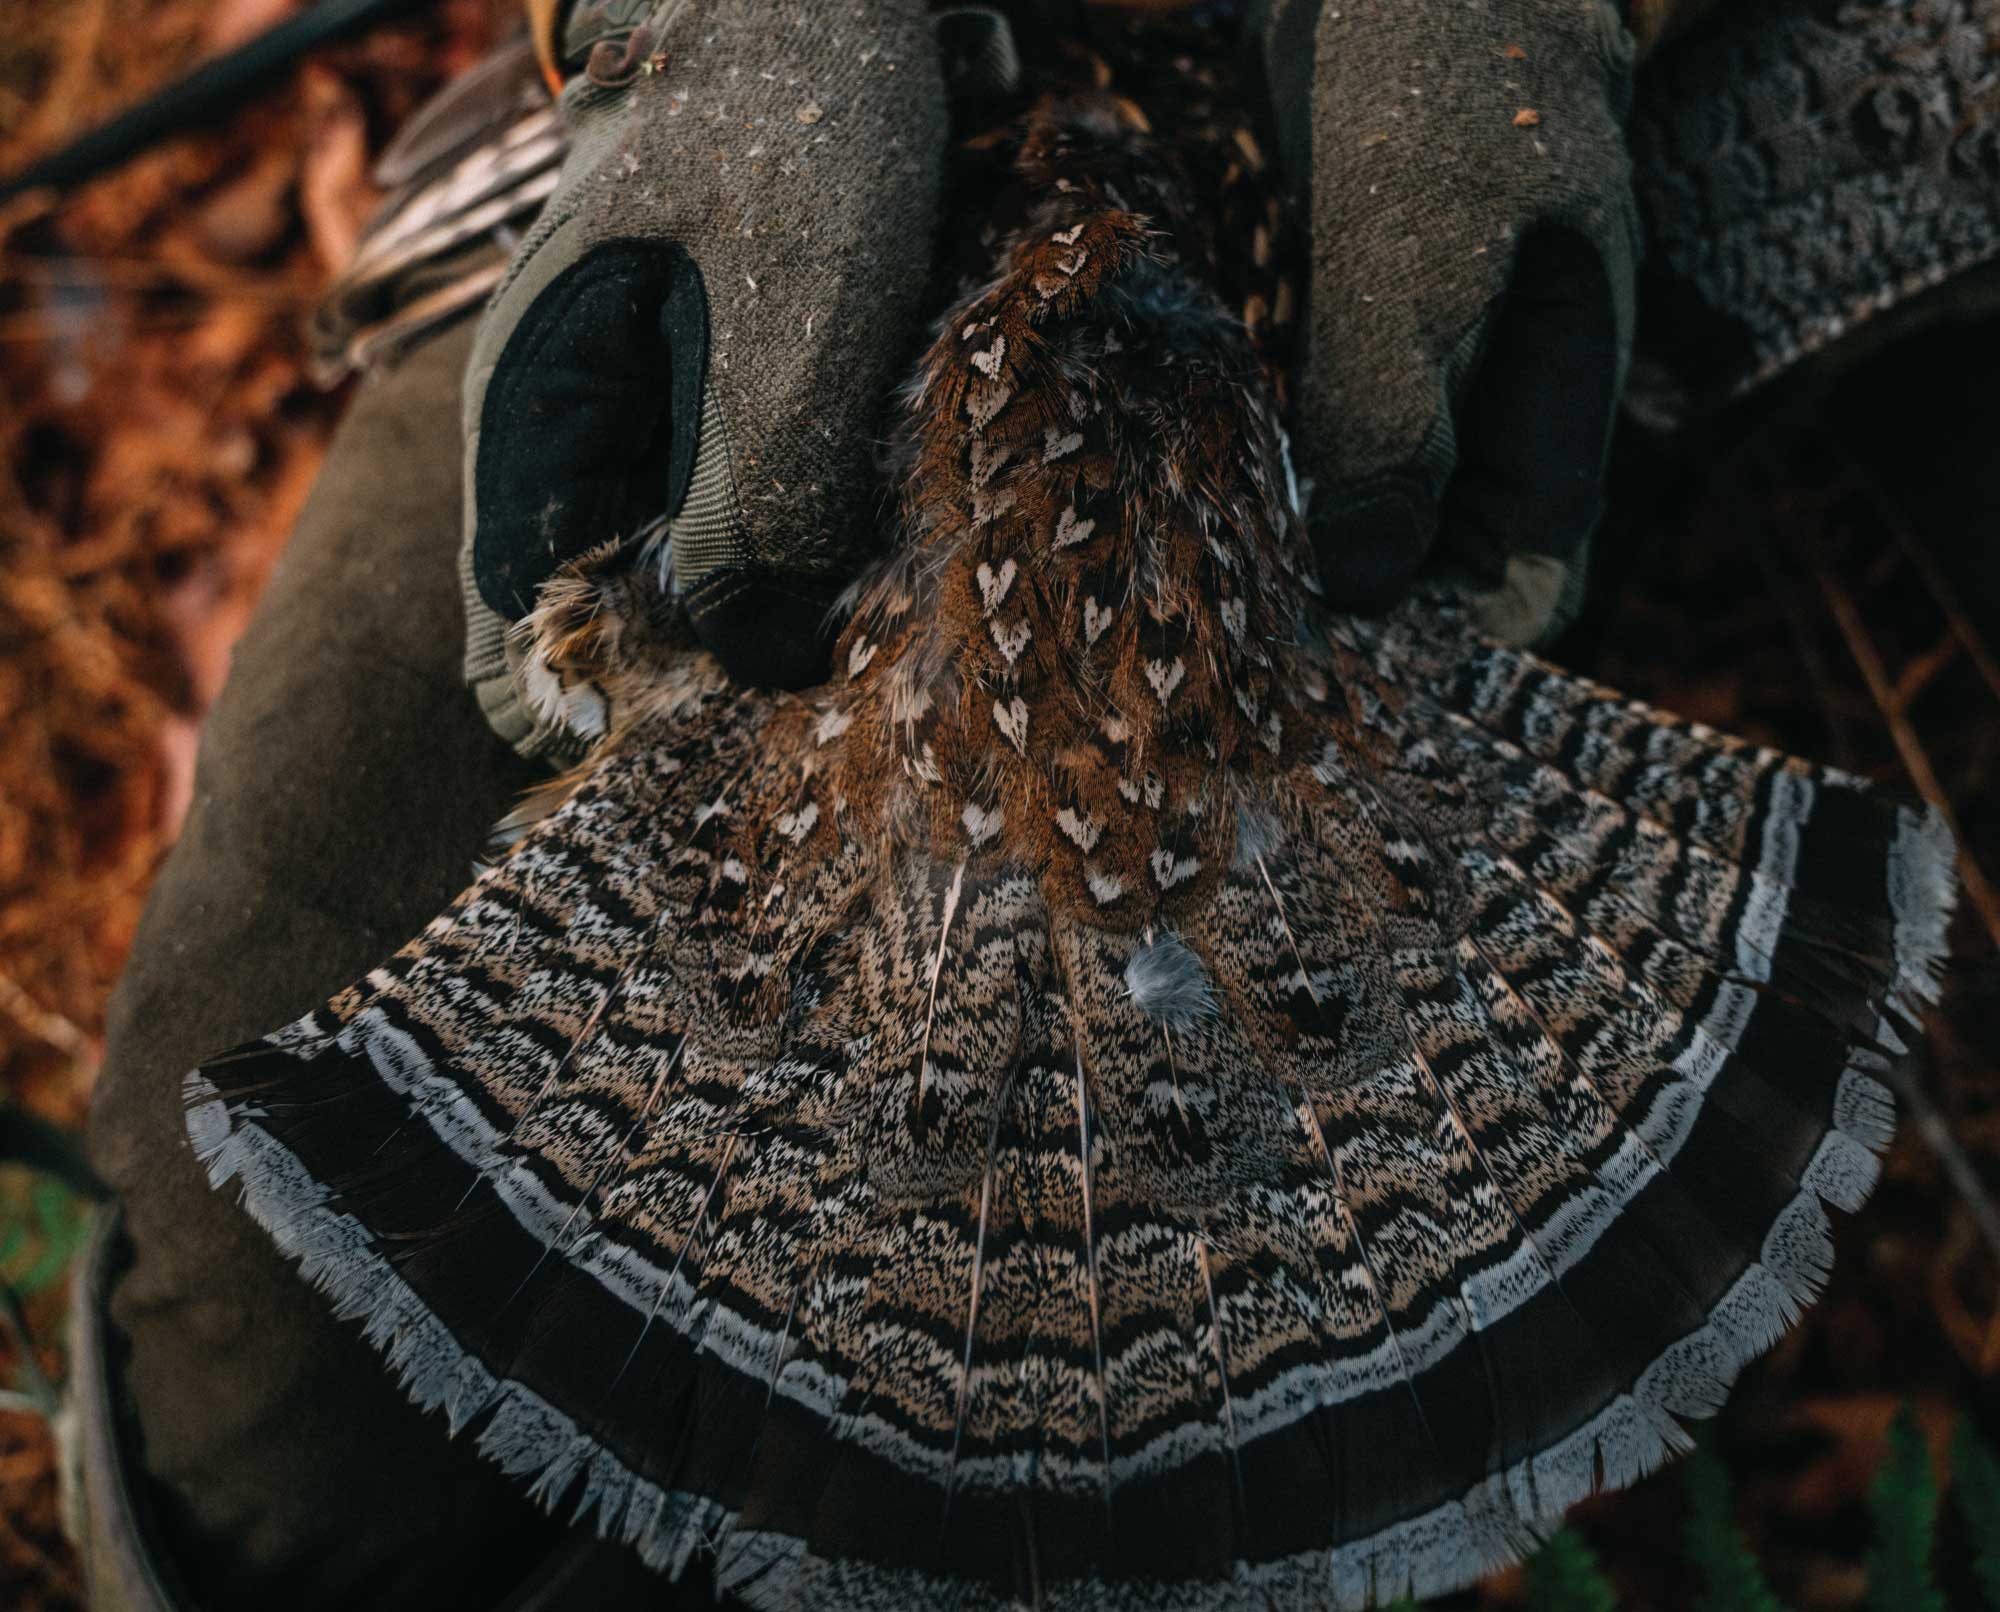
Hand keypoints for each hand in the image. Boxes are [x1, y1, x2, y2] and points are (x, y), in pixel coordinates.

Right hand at [463, 0, 946, 688]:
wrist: (819, 17)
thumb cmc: (791, 141)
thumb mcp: (788, 332)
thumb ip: (760, 507)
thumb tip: (762, 667)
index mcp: (530, 423)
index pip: (508, 630)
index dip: (577, 707)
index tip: (685, 726)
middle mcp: (573, 447)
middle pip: (605, 622)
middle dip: (699, 669)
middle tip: (810, 677)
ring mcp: (644, 433)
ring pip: (683, 582)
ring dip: (760, 615)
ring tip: (851, 616)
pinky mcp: (716, 420)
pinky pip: (740, 525)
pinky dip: (794, 555)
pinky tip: (863, 553)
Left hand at [1251, 0, 1640, 644]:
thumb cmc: (1434, 95)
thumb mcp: (1408, 266)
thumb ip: (1389, 423)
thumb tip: (1360, 587)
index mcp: (1558, 416)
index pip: (1518, 591)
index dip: (1434, 643)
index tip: (1323, 668)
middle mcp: (1505, 416)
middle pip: (1445, 567)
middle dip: (1355, 603)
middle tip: (1234, 626)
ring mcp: (1444, 381)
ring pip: (1386, 511)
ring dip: (1308, 540)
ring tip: (1206, 569)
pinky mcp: (1373, 347)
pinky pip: (1336, 442)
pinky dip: (1283, 469)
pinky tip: (1205, 483)